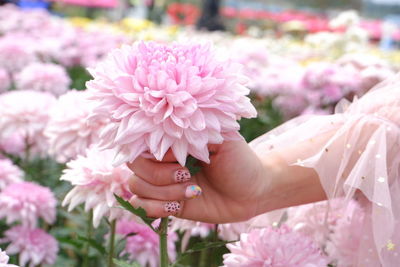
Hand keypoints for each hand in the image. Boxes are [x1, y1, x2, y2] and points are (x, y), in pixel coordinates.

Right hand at [127, 139, 268, 222]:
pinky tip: (180, 204)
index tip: (177, 156)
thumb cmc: (239, 160)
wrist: (253, 192)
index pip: (141, 139)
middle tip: (186, 174)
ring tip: (191, 191)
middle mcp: (164, 160)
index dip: (151, 150)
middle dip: (158, 174)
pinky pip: (142, 207)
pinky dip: (157, 208)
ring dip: (163, 192)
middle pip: (134, 165)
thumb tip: (164, 143)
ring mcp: (163, 183)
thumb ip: (192, 135)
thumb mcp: (221, 139)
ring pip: (136, 186)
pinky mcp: (167, 204)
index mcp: (174, 139)